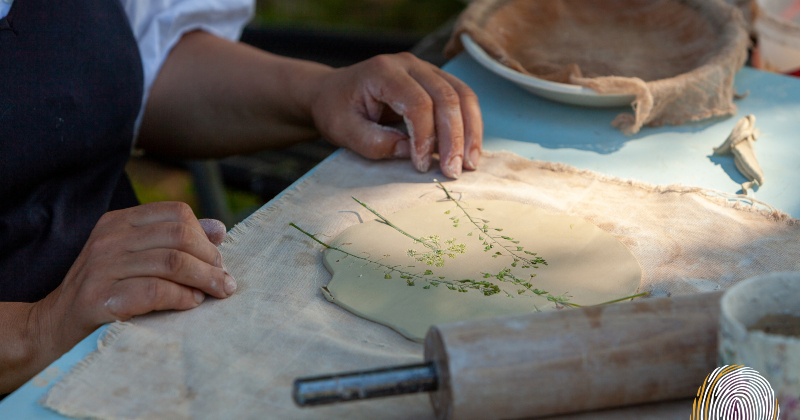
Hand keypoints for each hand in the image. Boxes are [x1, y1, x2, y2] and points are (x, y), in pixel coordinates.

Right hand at [33, 202, 233, 355]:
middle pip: (179, 237)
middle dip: (211, 260)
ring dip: (203, 280)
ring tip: (215, 293)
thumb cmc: (105, 292)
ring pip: (171, 262)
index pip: (176, 213)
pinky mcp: (99, 298)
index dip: (204, 236)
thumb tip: (219, 230)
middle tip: (225, 281)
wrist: (53, 327)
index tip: (218, 259)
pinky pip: (155, 290)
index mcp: (119, 222)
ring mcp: (101, 267)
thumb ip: (173, 241)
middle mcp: (109, 238)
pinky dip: (182, 297)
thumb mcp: (136, 258)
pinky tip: (191, 304)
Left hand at [309, 52, 482, 178]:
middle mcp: (409, 64)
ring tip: (470, 163)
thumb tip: (410, 152)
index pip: (418, 103)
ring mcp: (425, 68)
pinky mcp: (435, 79)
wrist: (332, 92)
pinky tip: (469, 149)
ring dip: (470, 131)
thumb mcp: (344, 131)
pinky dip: (469, 124)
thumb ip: (374, 142)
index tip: (421, 166)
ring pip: (462, 95)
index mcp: (383, 71)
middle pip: (446, 97)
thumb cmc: (336, 110)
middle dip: (454, 138)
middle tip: (454, 171)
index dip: (425, 137)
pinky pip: (462, 97)